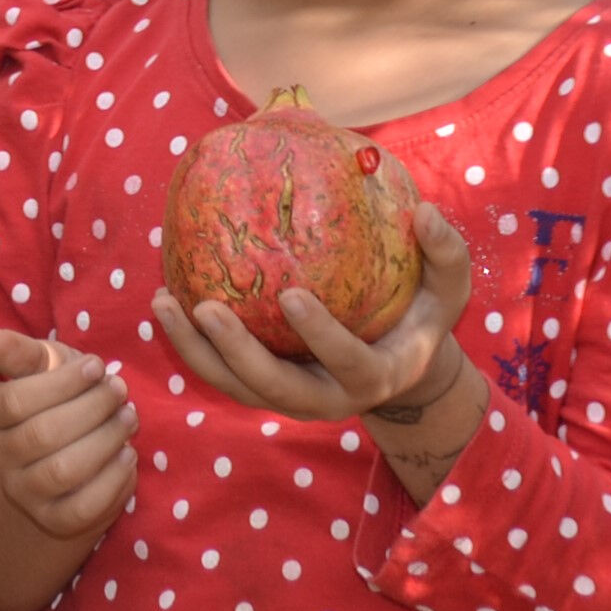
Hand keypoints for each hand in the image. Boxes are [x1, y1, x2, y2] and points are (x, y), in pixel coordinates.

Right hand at [0, 329, 135, 541]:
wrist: (67, 455)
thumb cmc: (59, 396)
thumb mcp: (42, 367)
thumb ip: (22, 353)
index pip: (13, 400)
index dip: (62, 383)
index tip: (97, 366)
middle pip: (42, 435)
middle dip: (91, 409)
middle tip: (120, 391)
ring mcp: (24, 493)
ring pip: (62, 472)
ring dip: (105, 441)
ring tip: (129, 419)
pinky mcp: (54, 520)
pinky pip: (83, 508)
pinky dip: (112, 480)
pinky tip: (128, 456)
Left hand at [150, 198, 478, 422]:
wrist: (398, 363)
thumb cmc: (420, 315)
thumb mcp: (447, 287)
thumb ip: (445, 253)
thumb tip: (425, 211)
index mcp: (377, 375)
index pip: (349, 363)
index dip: (320, 337)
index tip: (291, 295)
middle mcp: (330, 398)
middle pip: (277, 390)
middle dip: (238, 353)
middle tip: (207, 307)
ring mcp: (292, 399)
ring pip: (237, 388)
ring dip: (197, 351)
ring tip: (163, 303)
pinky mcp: (263, 391)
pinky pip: (221, 375)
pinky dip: (191, 346)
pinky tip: (165, 302)